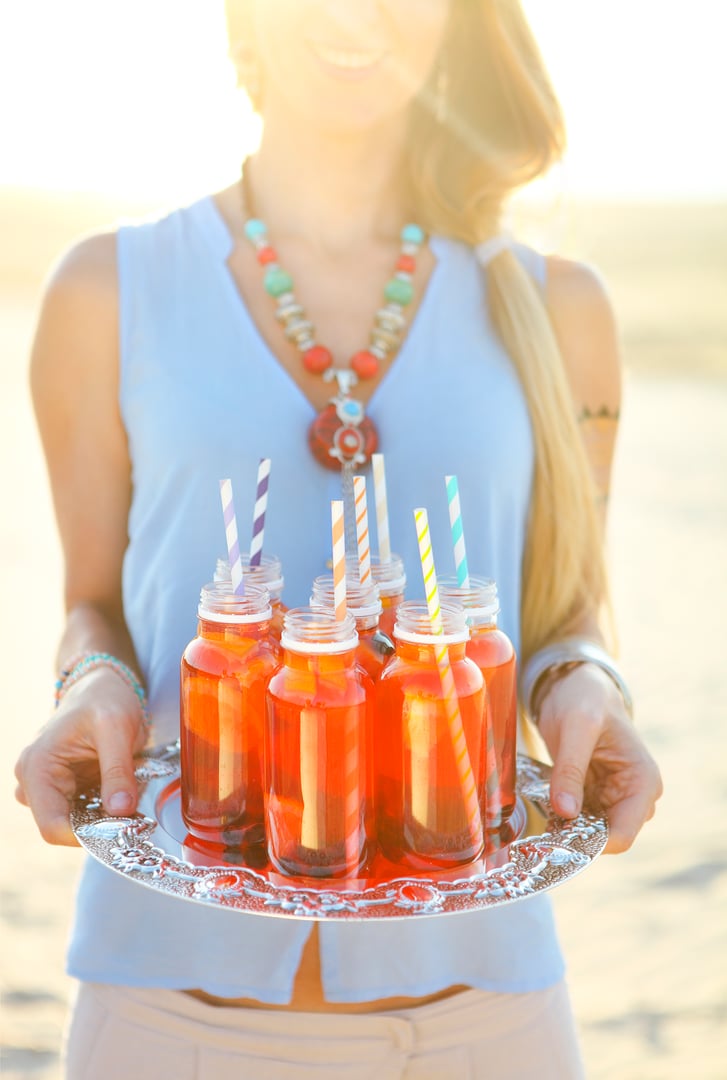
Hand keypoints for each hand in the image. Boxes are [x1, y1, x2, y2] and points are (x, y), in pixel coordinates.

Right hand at [14, 668, 148, 845]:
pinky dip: (105, 808)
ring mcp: (47, 788)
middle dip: (99, 824)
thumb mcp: (116, 728)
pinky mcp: (63, 789)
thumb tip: (120, 811)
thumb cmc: (103, 699)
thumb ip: (118, 770)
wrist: (102, 687)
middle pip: (64, 828)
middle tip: (134, 811)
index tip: (122, 828)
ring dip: (104, 816)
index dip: (87, 835)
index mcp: (37, 767)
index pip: (52, 825)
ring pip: (76, 822)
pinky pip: (84, 811)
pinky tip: (122, 789)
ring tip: (129, 791)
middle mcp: (33, 782)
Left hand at [536, 663, 662, 852]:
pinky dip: (564, 819)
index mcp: (643, 781)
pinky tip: (545, 809)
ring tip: (541, 817)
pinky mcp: (597, 795)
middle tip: (541, 830)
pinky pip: (581, 819)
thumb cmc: (585, 698)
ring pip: (592, 832)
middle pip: (607, 837)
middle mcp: (636, 796)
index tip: (557, 840)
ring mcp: (616, 797)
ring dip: (568, 829)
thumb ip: (571, 769)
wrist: (577, 685)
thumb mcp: (576, 727)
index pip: (623, 834)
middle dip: (576, 838)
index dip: (592, 844)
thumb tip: (566, 812)